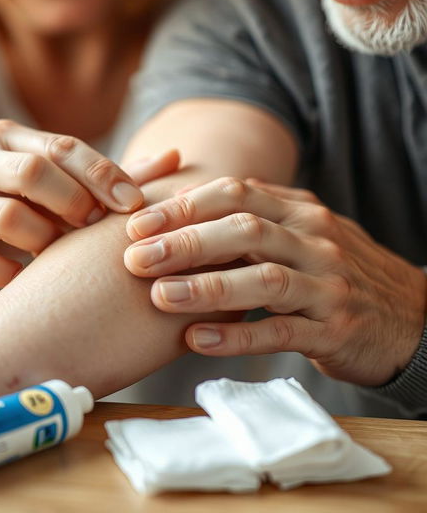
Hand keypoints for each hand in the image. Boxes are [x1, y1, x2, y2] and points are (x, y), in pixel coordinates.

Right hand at [0, 119, 178, 295]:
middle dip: (74, 202)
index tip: (135, 205)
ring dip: (48, 241)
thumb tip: (176, 158)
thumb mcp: (52, 178)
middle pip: (33, 173)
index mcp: (8, 137)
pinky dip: (13, 274)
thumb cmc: (14, 201)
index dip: (102, 174)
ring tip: (62, 255)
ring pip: (10, 218)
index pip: (61, 146)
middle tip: (95, 228)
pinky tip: (28, 278)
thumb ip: (109, 173)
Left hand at [124, 176, 426, 385]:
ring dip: (206, 287)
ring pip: (263, 280)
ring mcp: (328, 285)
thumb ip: (249, 220)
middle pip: (244, 230)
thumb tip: (175, 210)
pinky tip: (196, 340)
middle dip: (185, 242)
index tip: (136, 224)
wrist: (408, 315)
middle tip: (134, 259)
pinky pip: (281, 332)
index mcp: (298, 210)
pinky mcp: (336, 330)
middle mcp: (315, 240)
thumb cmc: (330, 271)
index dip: (183, 207)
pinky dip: (237, 336)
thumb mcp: (297, 233)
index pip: (235, 194)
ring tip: (158, 297)